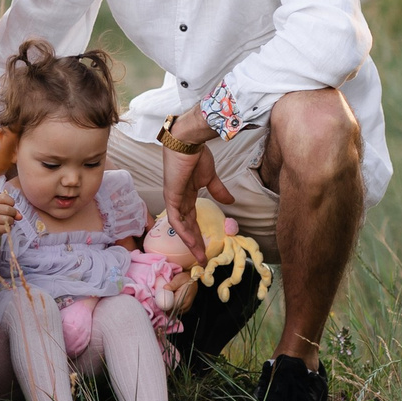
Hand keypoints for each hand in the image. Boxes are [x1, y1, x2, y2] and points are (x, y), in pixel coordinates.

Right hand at [0, 190, 18, 243]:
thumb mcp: (2, 209)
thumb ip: (13, 209)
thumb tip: (20, 216)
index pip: (4, 197)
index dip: (11, 201)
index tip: (10, 205)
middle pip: (8, 209)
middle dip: (13, 213)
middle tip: (12, 215)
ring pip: (8, 219)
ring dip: (12, 221)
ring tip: (8, 221)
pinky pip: (6, 228)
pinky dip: (9, 228)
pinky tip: (5, 227)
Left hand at [160, 123, 231, 259]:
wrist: (189, 142)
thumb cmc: (197, 156)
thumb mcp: (210, 178)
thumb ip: (218, 191)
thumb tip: (230, 201)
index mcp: (187, 195)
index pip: (192, 219)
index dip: (199, 234)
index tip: (207, 248)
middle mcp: (179, 200)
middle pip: (187, 226)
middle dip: (195, 243)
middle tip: (203, 258)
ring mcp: (174, 199)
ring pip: (180, 226)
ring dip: (190, 241)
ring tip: (199, 255)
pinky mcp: (171, 196)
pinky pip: (175, 218)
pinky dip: (183, 230)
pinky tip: (191, 241)